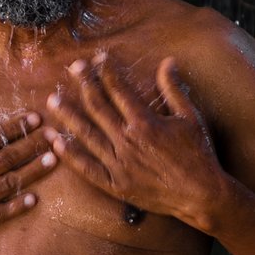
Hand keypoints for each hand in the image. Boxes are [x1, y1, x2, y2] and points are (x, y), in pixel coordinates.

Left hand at [44, 53, 224, 227]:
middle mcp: (128, 141)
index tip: (97, 59)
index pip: (119, 91)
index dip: (106, 72)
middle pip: (98, 107)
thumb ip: (173, 89)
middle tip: (73, 67)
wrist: (201, 195)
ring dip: (68, 116)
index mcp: (145, 123)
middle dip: (84, 84)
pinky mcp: (115, 185)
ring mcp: (119, 164)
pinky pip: (87, 169)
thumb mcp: (190, 118)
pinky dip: (70, 155)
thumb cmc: (199, 155)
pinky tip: (55, 142)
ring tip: (52, 100)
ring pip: (87, 135)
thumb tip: (168, 61)